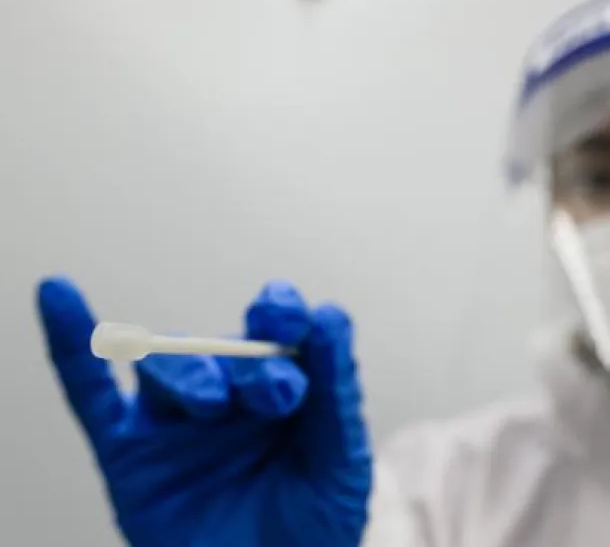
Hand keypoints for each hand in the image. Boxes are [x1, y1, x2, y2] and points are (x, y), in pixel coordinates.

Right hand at [36, 277, 371, 546]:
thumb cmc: (315, 524)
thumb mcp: (340, 460)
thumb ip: (335, 390)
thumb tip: (329, 314)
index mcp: (284, 387)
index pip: (276, 327)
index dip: (280, 311)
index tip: (288, 319)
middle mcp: (229, 395)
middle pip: (225, 348)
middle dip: (251, 363)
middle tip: (277, 397)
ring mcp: (177, 423)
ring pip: (166, 368)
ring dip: (190, 374)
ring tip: (215, 406)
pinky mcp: (130, 454)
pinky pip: (92, 396)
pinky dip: (72, 347)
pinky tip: (58, 297)